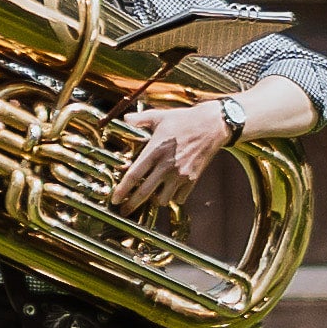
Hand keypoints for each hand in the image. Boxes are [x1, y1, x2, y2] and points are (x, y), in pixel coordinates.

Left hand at [120, 98, 238, 205]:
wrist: (212, 125)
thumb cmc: (184, 120)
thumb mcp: (159, 116)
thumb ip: (140, 120)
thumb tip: (125, 118)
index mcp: (155, 151)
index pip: (133, 175)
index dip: (122, 190)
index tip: (114, 199)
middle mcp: (166, 166)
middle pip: (144, 192)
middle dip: (131, 205)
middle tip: (123, 210)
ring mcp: (180, 174)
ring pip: (162, 199)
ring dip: (155, 200)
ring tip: (151, 196)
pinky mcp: (193, 179)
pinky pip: (179, 198)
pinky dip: (173, 197)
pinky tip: (170, 191)